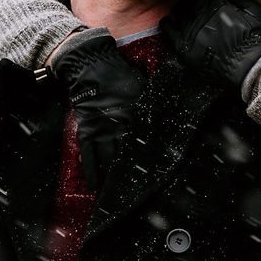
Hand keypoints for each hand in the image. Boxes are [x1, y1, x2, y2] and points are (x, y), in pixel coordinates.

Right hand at [49, 31, 146, 187]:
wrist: (91, 68)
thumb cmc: (120, 75)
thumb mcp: (143, 89)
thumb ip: (153, 104)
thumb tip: (173, 111)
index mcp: (137, 118)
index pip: (145, 144)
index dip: (151, 160)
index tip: (159, 175)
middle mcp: (120, 128)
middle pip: (127, 157)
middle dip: (132, 173)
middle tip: (138, 190)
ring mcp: (102, 132)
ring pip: (109, 160)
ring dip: (113, 177)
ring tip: (118, 193)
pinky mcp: (87, 131)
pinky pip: (88, 155)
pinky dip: (92, 171)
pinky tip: (95, 186)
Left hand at [175, 0, 260, 94]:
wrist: (251, 67)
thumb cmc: (256, 41)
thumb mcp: (256, 11)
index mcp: (220, 5)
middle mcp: (204, 15)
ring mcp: (193, 31)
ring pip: (180, 11)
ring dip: (181, 8)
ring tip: (183, 9)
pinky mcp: (186, 47)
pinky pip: (170, 31)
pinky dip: (168, 23)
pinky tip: (169, 21)